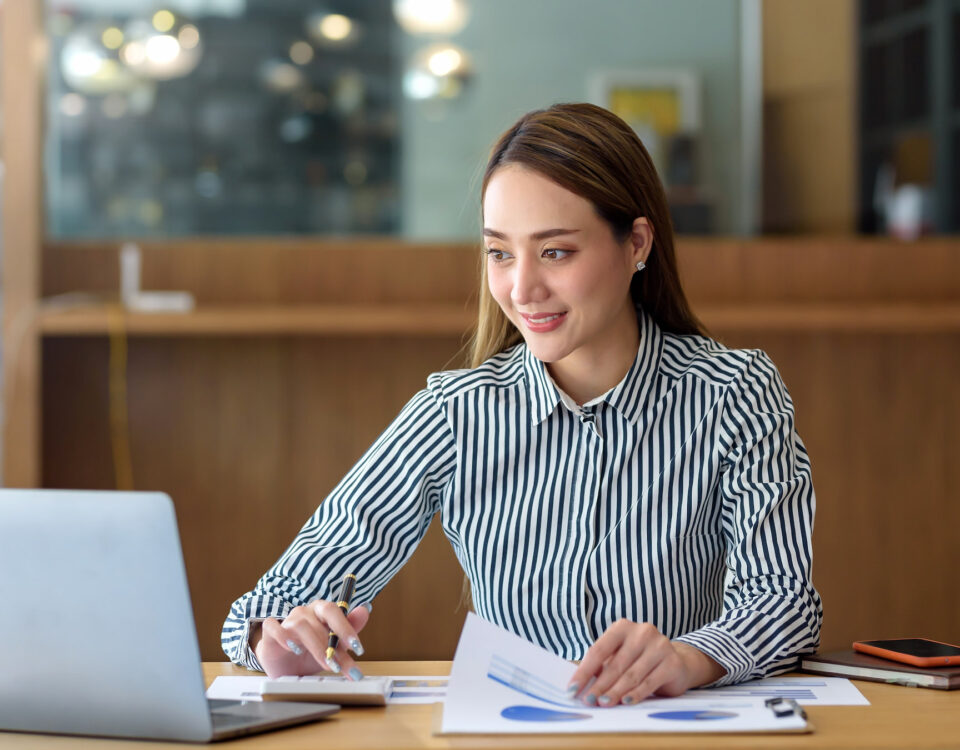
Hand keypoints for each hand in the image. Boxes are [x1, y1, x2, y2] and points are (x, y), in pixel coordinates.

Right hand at [251, 600, 371, 678]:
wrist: (285, 665)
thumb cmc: (311, 653)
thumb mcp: (334, 647)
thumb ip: (350, 630)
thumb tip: (366, 609)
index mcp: (322, 611)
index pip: (335, 610)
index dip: (346, 627)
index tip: (358, 648)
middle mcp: (306, 612)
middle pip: (321, 616)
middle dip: (334, 642)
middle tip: (342, 664)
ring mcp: (288, 620)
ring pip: (301, 625)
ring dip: (316, 646)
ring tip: (326, 664)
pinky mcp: (270, 632)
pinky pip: (273, 626)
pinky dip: (283, 637)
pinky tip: (294, 649)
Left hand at [567, 620, 724, 706]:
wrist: (675, 662)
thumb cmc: (638, 660)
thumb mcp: (618, 657)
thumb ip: (601, 666)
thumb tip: (578, 685)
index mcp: (623, 627)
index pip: (598, 650)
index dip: (584, 671)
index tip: (572, 689)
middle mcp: (642, 632)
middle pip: (615, 664)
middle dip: (599, 685)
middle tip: (588, 701)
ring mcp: (659, 645)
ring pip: (631, 674)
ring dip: (615, 692)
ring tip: (603, 703)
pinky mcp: (671, 662)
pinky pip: (649, 682)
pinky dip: (636, 694)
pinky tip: (626, 702)